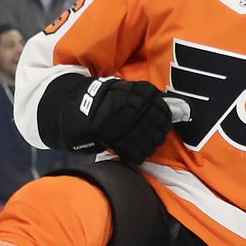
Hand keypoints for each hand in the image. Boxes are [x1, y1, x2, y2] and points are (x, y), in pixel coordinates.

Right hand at [57, 78, 171, 166]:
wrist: (77, 108)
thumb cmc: (104, 99)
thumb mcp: (124, 89)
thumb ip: (144, 96)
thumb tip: (168, 106)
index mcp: (137, 92)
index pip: (162, 109)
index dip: (166, 120)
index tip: (165, 125)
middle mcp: (132, 106)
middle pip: (156, 126)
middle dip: (159, 136)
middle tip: (158, 139)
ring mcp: (123, 122)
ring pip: (147, 140)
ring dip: (150, 147)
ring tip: (149, 149)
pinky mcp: (114, 137)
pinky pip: (133, 150)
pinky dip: (138, 156)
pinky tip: (139, 156)